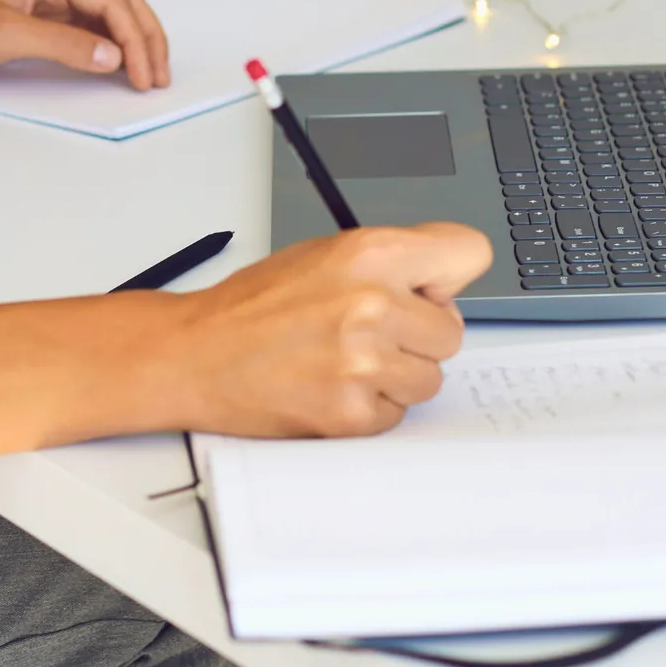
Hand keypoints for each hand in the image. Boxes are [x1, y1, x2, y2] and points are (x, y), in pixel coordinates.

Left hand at [0, 0, 170, 89]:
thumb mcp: (5, 35)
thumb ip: (62, 44)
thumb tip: (110, 57)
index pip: (111, 1)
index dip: (134, 39)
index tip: (142, 75)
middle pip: (121, 2)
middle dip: (145, 37)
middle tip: (159, 75)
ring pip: (110, 15)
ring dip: (132, 42)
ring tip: (149, 73)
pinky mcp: (42, 20)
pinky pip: (89, 29)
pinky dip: (110, 48)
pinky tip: (119, 67)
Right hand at [170, 223, 493, 437]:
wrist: (195, 354)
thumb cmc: (251, 306)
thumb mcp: (322, 253)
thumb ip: (388, 261)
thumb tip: (442, 281)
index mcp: (369, 253)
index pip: (470, 252)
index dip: (446, 276)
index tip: (427, 290)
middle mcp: (373, 304)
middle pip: (452, 330)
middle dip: (417, 335)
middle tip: (369, 331)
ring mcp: (364, 363)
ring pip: (429, 378)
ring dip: (395, 375)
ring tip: (343, 359)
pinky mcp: (351, 412)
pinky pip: (396, 414)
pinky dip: (368, 406)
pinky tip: (329, 384)